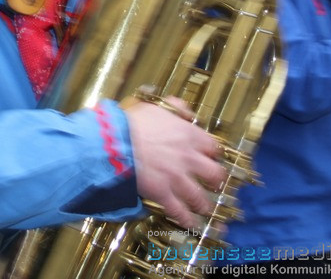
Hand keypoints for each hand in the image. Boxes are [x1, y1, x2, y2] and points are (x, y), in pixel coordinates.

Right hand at [125, 97, 225, 230]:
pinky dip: (187, 220)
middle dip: (216, 181)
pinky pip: (180, 211)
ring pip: (200, 197)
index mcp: (188, 135)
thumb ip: (176, 108)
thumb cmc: (130, 124)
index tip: (212, 157)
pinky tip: (190, 224)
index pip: (213, 147)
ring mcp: (177, 178)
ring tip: (205, 208)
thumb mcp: (156, 107)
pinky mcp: (163, 194)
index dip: (213, 154)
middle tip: (215, 183)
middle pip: (215, 174)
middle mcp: (188, 158)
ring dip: (204, 204)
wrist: (114, 142)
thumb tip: (186, 112)